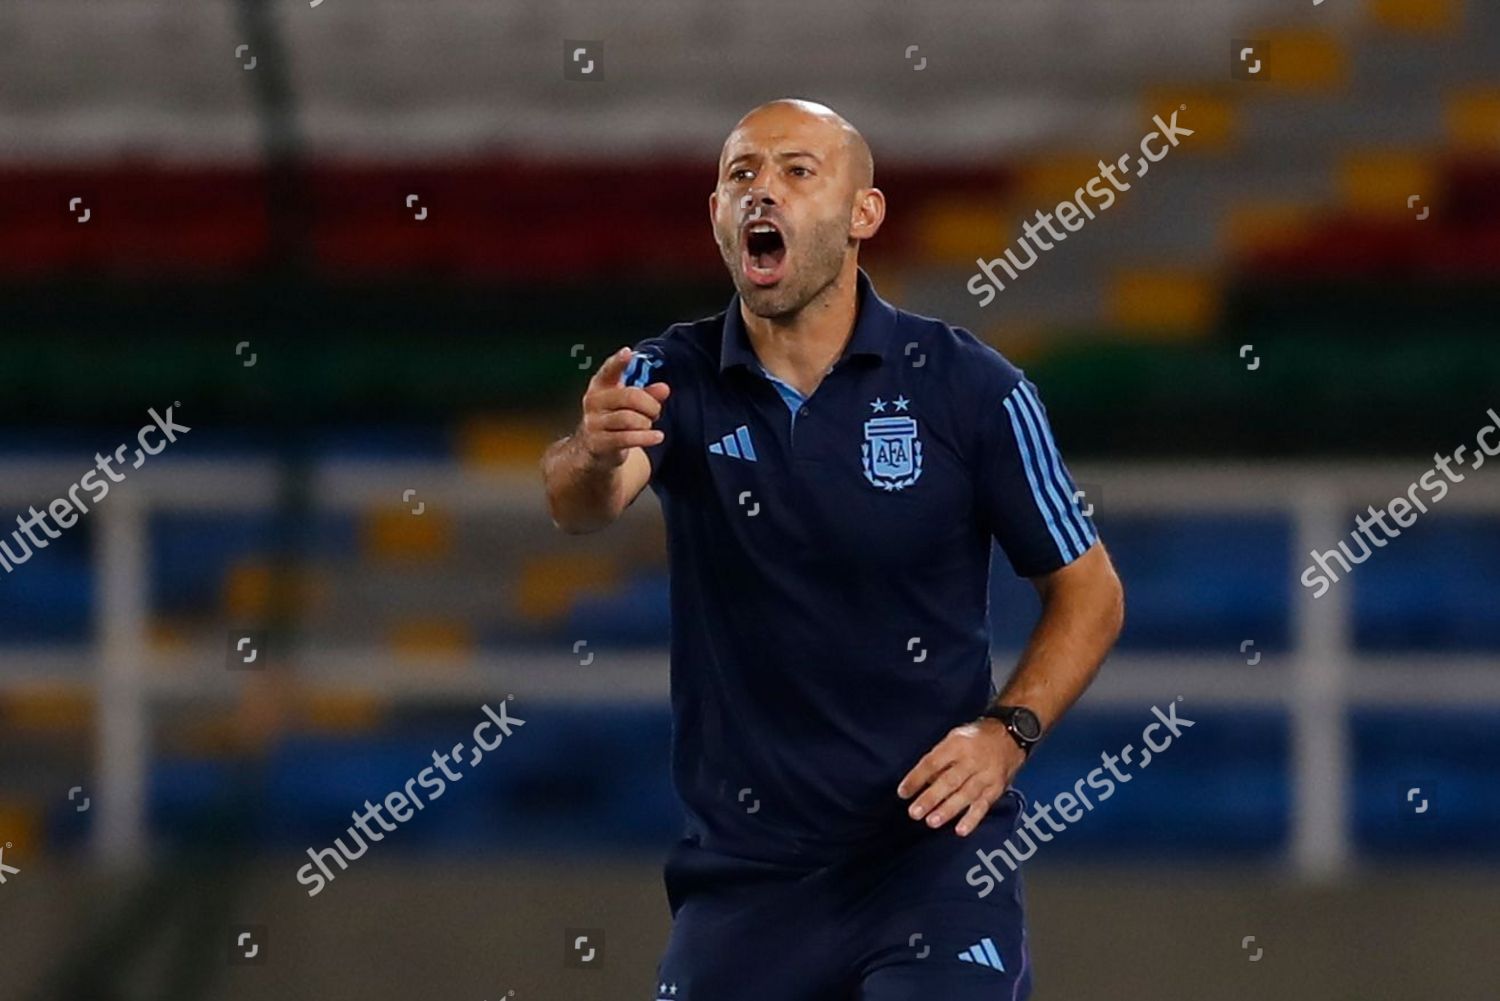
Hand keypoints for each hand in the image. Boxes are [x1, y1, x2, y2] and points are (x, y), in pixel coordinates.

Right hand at [578, 347, 670, 466]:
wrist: (593, 450)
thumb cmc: (614, 420)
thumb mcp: (629, 404)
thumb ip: (647, 394)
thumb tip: (664, 388)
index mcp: (601, 385)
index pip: (609, 370)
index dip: (618, 362)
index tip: (628, 353)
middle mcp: (594, 401)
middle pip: (630, 397)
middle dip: (650, 405)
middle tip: (655, 411)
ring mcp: (593, 422)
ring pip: (629, 419)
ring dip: (646, 423)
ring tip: (648, 426)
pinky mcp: (598, 442)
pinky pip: (627, 438)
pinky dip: (646, 437)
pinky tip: (657, 437)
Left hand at [897, 719, 1024, 836]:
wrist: (1011, 734)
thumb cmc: (976, 738)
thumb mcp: (955, 738)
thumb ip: (940, 758)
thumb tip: (924, 782)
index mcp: (957, 745)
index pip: (932, 763)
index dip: (916, 778)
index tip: (903, 792)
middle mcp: (971, 760)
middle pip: (949, 781)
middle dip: (931, 798)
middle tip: (914, 812)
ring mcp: (985, 775)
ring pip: (965, 795)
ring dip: (948, 810)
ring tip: (932, 822)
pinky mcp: (997, 788)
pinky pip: (984, 805)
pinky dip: (972, 819)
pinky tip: (960, 830)